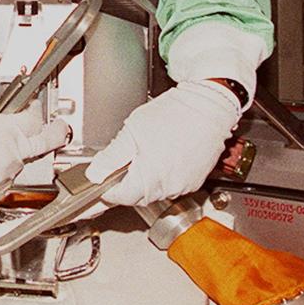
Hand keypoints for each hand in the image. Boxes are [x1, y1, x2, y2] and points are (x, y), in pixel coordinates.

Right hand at [0, 99, 70, 198]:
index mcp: (8, 132)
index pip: (36, 121)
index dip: (36, 112)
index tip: (33, 109)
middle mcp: (10, 157)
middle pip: (40, 145)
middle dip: (52, 135)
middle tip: (57, 129)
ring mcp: (0, 176)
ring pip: (17, 162)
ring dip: (12, 153)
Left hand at [85, 81, 239, 205]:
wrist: (209, 107)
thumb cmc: (175, 115)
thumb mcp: (132, 132)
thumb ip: (111, 157)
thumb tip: (94, 173)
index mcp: (149, 177)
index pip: (119, 197)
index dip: (106, 190)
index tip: (101, 183)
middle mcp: (168, 186)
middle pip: (137, 197)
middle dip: (125, 185)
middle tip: (120, 165)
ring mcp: (184, 185)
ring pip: (155, 192)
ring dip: (144, 181)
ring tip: (145, 154)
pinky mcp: (194, 180)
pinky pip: (172, 186)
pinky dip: (162, 177)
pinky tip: (162, 157)